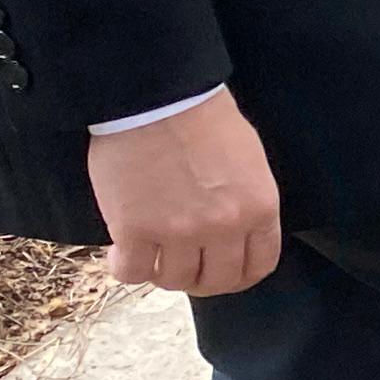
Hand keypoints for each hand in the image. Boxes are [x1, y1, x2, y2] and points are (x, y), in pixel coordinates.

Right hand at [90, 92, 282, 295]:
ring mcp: (179, 233)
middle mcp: (224, 227)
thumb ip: (246, 203)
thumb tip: (235, 234)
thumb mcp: (248, 162)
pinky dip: (125, 268)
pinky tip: (121, 252)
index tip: (220, 271)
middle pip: (215, 282)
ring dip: (161, 272)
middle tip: (182, 266)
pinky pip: (132, 273)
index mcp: (259, 208)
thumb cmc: (202, 118)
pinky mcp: (135, 231)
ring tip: (151, 253)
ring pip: (174, 281)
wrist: (157, 98)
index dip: (237, 276)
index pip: (258, 266)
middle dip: (199, 279)